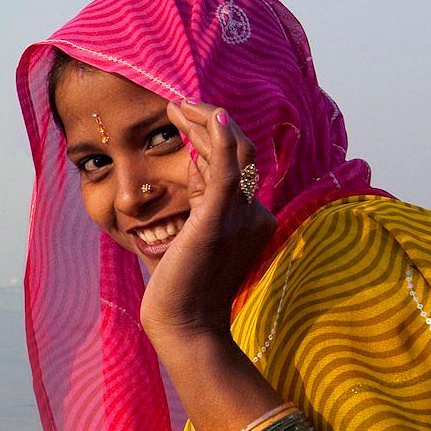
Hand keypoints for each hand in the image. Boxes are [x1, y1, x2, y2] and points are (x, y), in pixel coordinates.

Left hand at [138, 100, 276, 348]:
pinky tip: (208, 114)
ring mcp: (241, 216)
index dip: (210, 135)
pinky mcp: (219, 219)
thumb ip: (197, 207)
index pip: (234, 164)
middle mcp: (253, 213)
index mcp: (249, 217)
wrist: (184, 327)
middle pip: (239, 151)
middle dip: (207, 121)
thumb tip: (189, 174)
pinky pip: (227, 170)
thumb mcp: (191, 238)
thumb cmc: (181, 291)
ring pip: (234, 152)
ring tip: (177, 105)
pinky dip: (220, 138)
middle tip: (177, 103)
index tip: (183, 116)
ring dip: (205, 122)